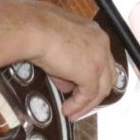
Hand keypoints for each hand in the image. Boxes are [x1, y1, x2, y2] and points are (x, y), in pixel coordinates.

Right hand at [25, 1, 119, 119]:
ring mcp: (99, 58)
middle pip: (107, 75)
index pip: (102, 59)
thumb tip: (67, 84)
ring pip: (101, 88)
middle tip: (81, 104)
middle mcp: (101, 43)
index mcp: (93, 32)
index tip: (82, 88)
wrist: (33, 29)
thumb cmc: (37, 28)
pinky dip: (79, 105)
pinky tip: (68, 109)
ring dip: (87, 103)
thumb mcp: (57, 45)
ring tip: (73, 111)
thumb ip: (67, 65)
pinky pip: (88, 95)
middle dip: (94, 93)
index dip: (93, 77)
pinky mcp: (90, 72)